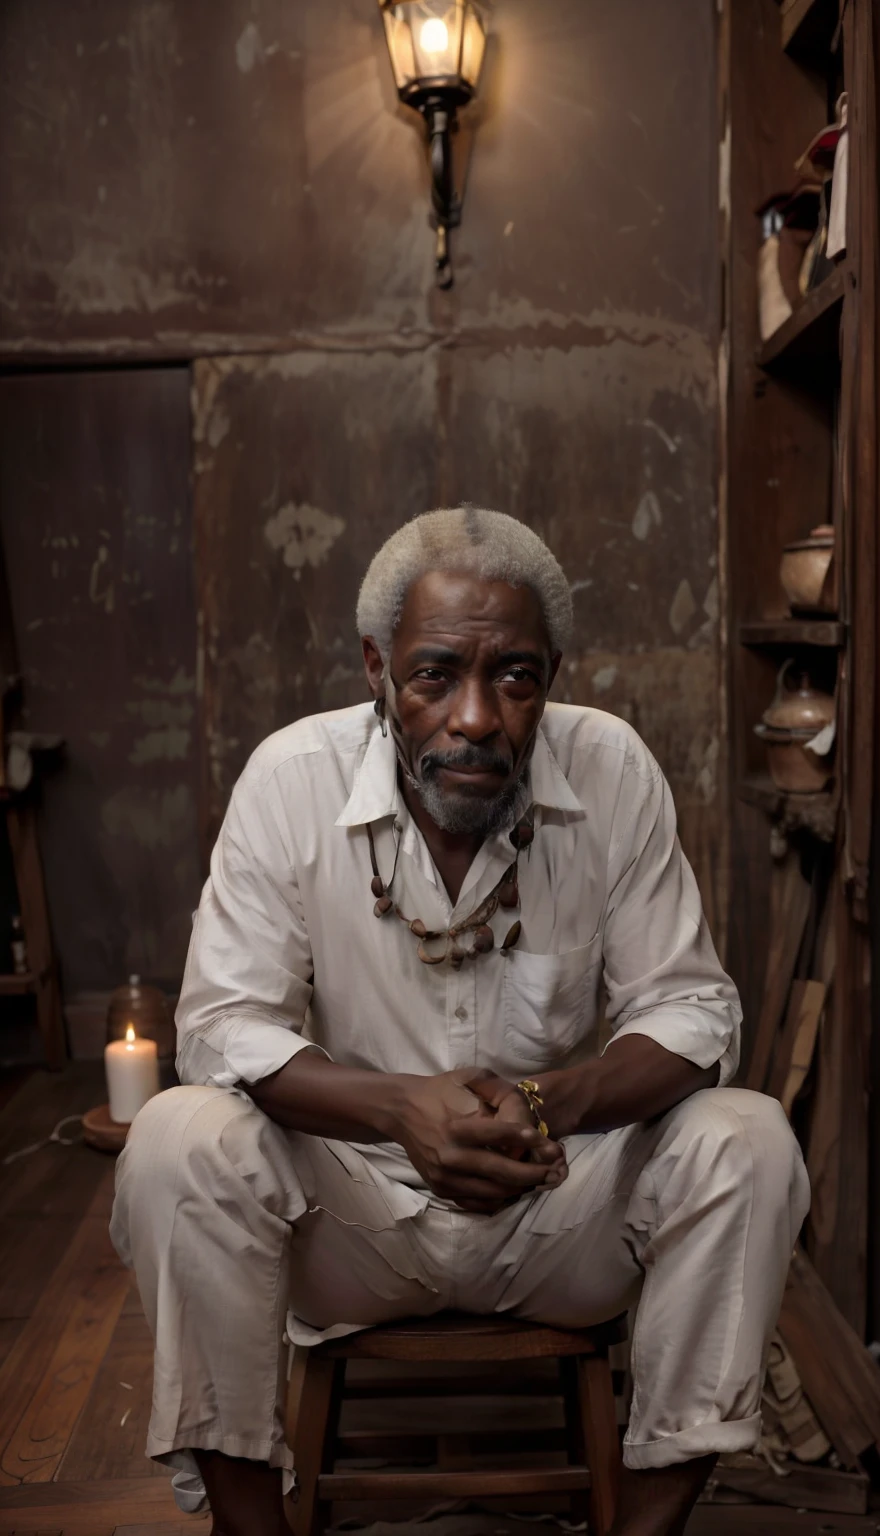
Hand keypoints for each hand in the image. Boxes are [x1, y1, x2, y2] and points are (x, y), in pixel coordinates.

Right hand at [392, 1068, 566, 1214]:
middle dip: (532, 1173)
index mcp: (456, 1126)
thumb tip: (523, 1111)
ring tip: (538, 1181)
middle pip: (500, 1171)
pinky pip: (476, 1203)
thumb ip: (496, 1089)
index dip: (523, 1138)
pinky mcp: (440, 1188)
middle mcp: (449, 1155)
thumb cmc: (441, 1090)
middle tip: (553, 1172)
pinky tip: (513, 1190)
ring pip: (492, 1192)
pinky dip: (498, 1200)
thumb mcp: (467, 1078)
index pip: (497, 1134)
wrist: (401, 1109)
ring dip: (519, 1188)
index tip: (544, 1142)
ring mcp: (444, 1176)